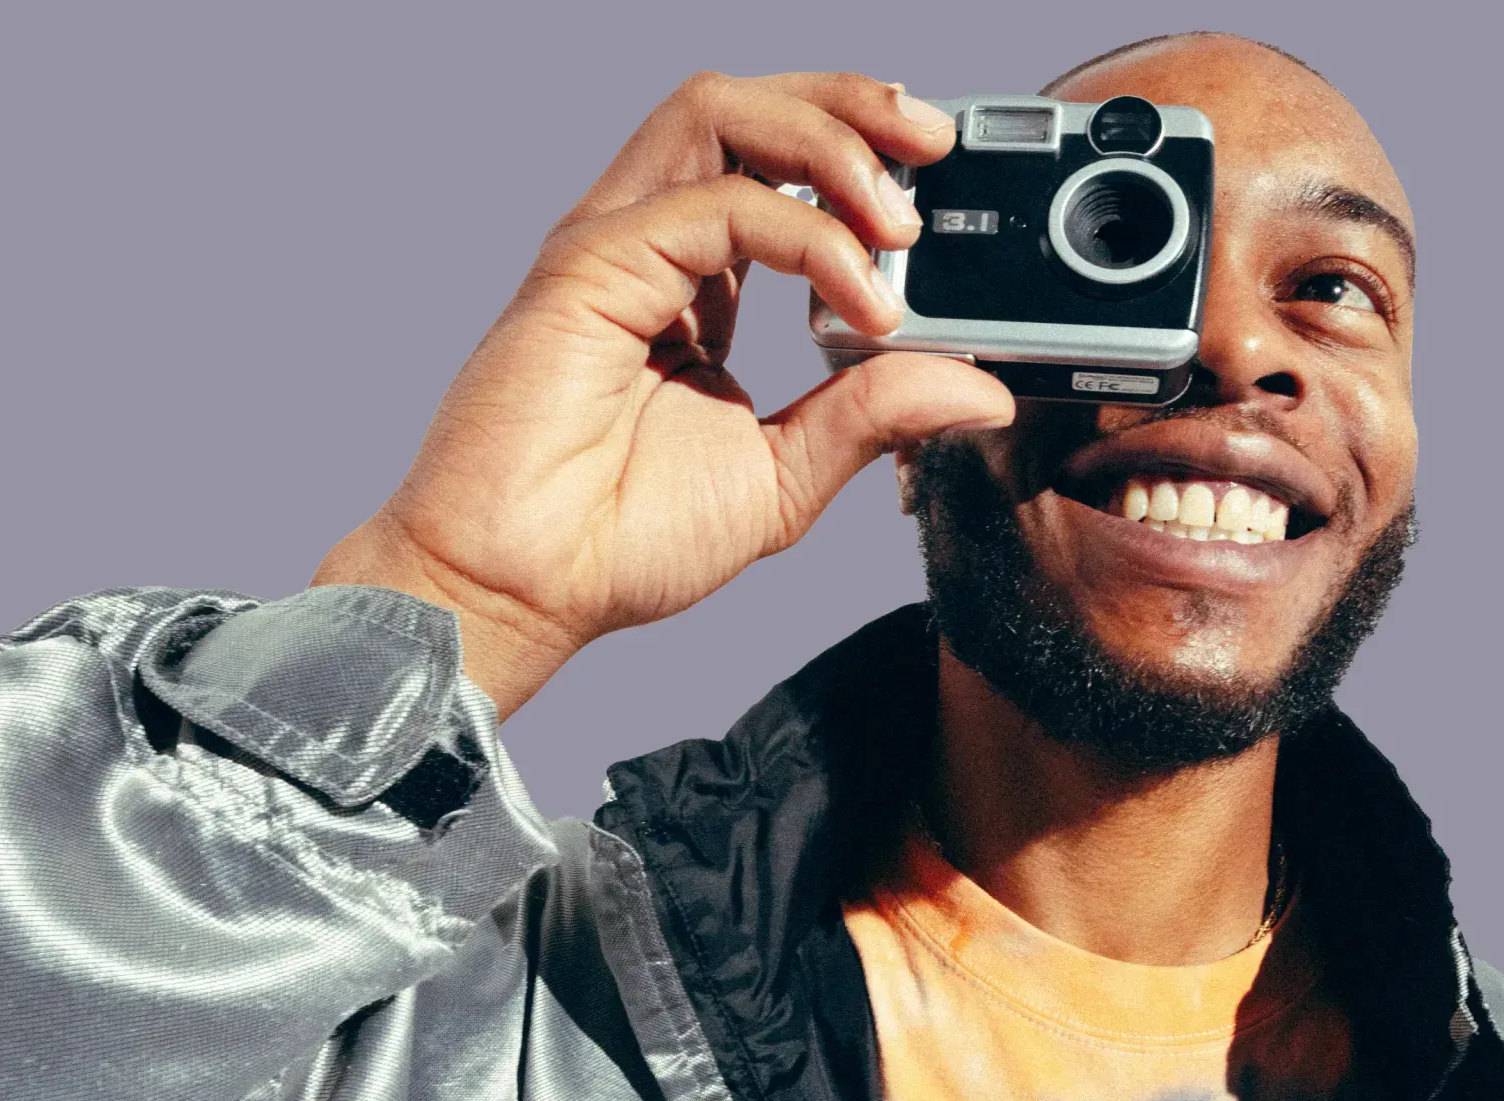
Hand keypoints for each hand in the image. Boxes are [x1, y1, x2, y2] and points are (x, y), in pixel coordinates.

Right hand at [312, 73, 1013, 716]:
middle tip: (937, 147)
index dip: (864, 155)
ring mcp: (618, 247)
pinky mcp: (591, 266)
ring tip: (900, 214)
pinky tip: (859, 297)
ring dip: (829, 139)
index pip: (782, 170)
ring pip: (723, 114)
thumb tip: (980, 391)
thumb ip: (874, 418)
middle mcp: (654, 246)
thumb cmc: (620, 539)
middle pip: (752, 110)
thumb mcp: (785, 473)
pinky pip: (718, 207)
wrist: (522, 589)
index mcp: (697, 284)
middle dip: (856, 107)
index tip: (941, 191)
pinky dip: (809, 235)